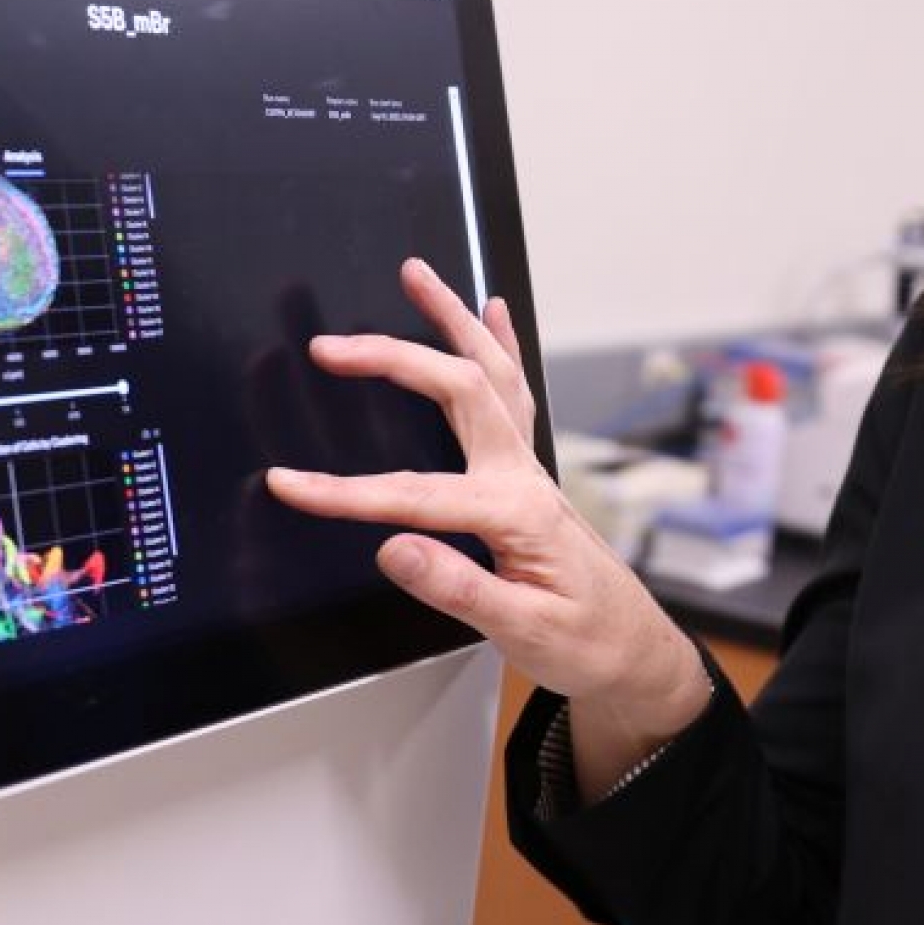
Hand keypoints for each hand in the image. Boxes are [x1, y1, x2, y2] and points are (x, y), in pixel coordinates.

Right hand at [263, 258, 711, 793]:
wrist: (635, 650)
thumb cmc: (586, 643)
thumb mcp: (522, 632)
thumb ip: (459, 588)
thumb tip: (393, 548)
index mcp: (515, 515)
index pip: (414, 497)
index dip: (344, 492)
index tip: (288, 484)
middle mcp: (524, 476)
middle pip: (459, 392)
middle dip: (394, 358)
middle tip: (332, 345)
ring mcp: (529, 468)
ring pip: (492, 372)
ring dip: (453, 319)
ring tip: (417, 274)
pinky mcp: (529, 474)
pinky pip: (516, 391)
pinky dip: (501, 343)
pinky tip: (491, 309)